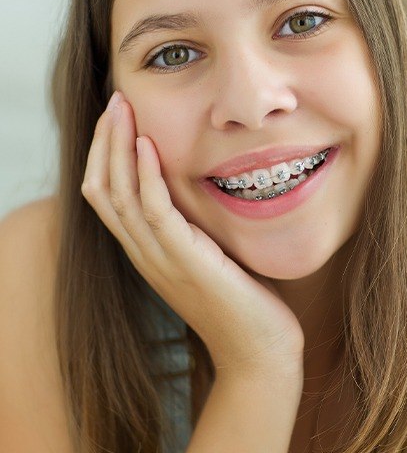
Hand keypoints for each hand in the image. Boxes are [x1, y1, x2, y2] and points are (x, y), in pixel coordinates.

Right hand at [81, 92, 303, 377]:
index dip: (108, 154)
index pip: (108, 196)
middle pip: (102, 189)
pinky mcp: (184, 261)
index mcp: (149, 250)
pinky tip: (148, 145)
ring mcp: (160, 259)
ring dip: (116, 147)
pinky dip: (146, 175)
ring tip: (121, 108)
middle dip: (105, 142)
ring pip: (118, 195)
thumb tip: (202, 190)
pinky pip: (154, 211)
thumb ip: (195, 227)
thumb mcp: (211, 255)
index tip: (120, 117)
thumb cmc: (242, 301)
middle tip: (115, 101)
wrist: (259, 351)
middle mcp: (144, 254)